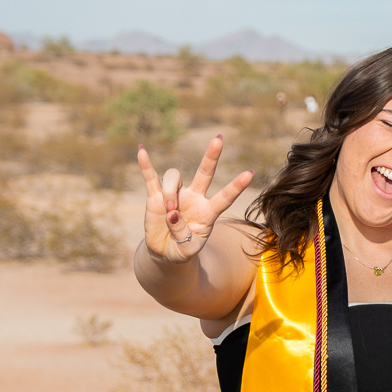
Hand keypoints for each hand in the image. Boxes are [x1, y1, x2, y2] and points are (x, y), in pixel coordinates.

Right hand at [137, 136, 253, 263]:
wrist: (165, 251)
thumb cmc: (182, 250)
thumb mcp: (188, 250)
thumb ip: (183, 234)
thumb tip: (171, 213)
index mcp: (208, 212)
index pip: (225, 196)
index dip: (236, 186)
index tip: (250, 173)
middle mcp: (194, 198)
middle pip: (205, 173)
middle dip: (211, 157)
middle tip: (218, 140)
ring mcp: (175, 195)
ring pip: (174, 178)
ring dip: (170, 192)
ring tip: (169, 210)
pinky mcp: (155, 197)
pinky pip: (150, 177)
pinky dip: (146, 165)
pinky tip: (141, 151)